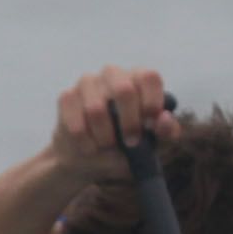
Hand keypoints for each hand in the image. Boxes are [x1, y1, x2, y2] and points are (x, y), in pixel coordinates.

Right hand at [50, 66, 175, 177]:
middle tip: (130, 142)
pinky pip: (76, 122)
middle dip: (129, 123)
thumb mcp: (153, 144)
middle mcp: (113, 74)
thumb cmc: (126, 146)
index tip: (150, 126)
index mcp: (138, 79)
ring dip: (104, 137)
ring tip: (107, 146)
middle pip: (124, 90)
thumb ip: (165, 132)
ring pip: (96, 109)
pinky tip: (89, 147)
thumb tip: (164, 118)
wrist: (89, 159)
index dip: (152, 102)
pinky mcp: (67, 97)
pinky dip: (86, 142)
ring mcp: (88, 83)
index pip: (149, 77)